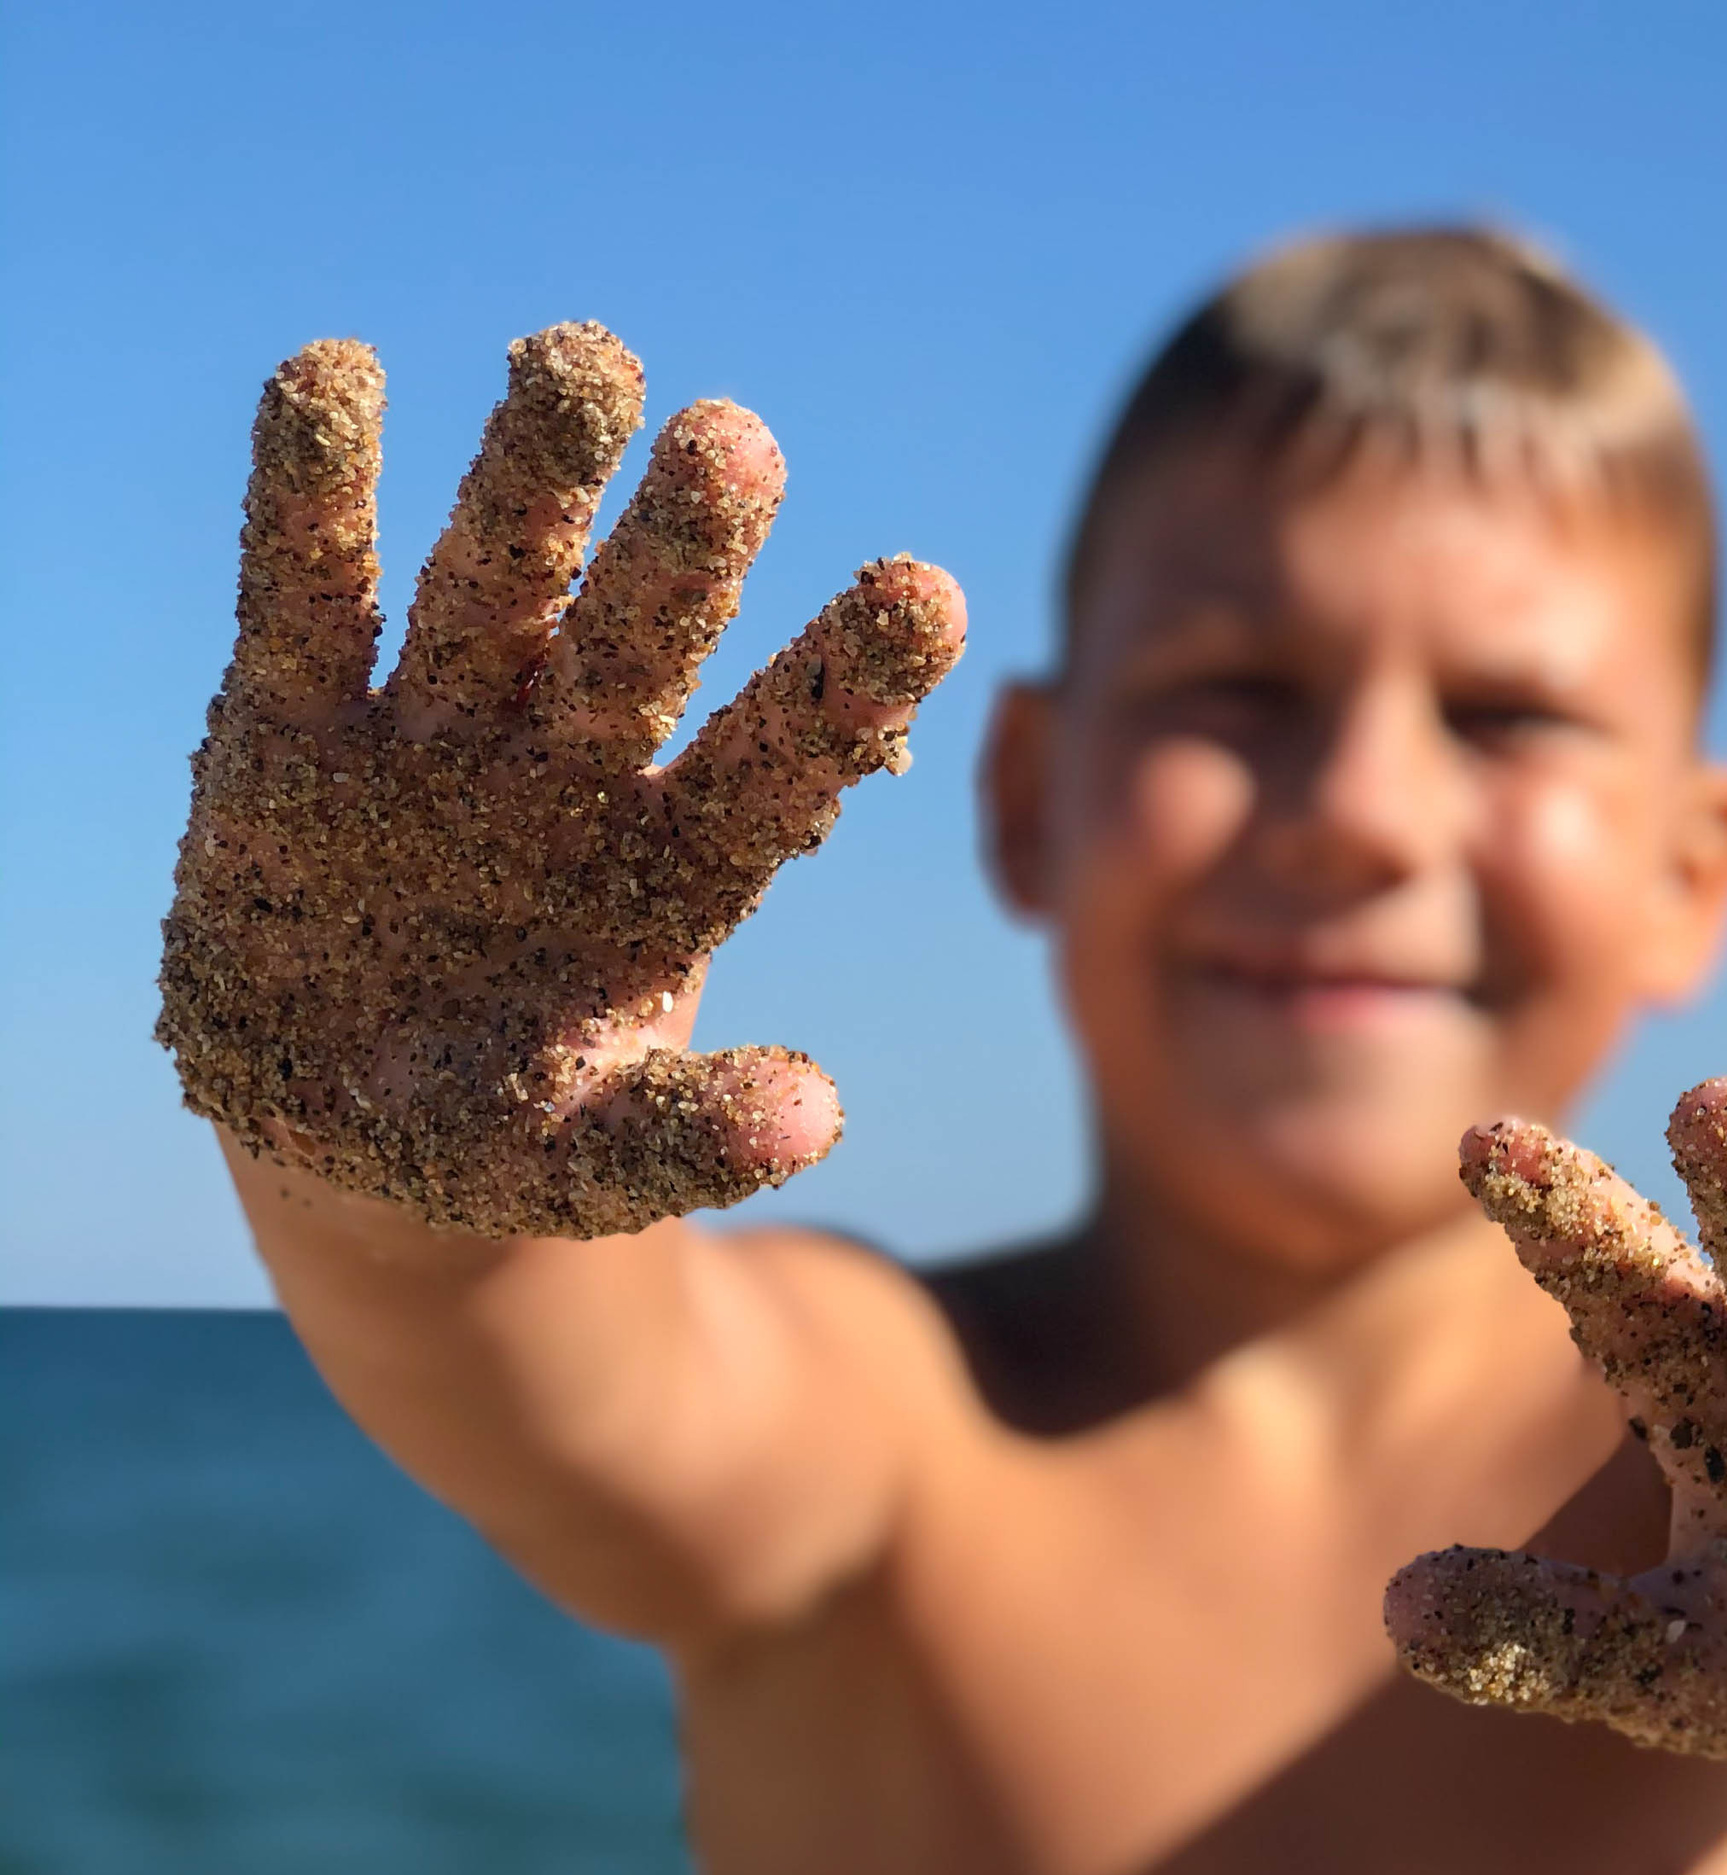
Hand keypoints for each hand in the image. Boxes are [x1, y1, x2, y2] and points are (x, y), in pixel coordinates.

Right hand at [158, 325, 964, 1237]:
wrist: (345, 1129)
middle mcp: (569, 763)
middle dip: (685, 549)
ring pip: (494, 586)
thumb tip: (817, 1117)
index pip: (780, 751)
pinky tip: (331, 376)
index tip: (931, 594)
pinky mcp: (297, 721)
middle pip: (643, 641)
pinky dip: (308, 496)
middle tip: (738, 443)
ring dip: (532, 485)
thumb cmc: (502, 1135)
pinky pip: (307, 596)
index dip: (845, 677)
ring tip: (581, 365)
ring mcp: (436, 730)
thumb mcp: (592, 1159)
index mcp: (675, 857)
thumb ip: (690, 1135)